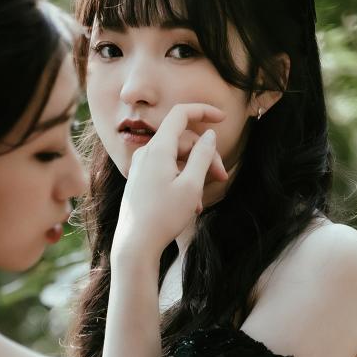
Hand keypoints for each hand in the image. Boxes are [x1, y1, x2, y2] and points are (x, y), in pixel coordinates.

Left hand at [111, 103, 228, 267]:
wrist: (134, 245)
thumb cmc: (163, 217)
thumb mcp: (191, 185)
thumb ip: (203, 156)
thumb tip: (209, 135)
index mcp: (158, 149)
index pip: (181, 114)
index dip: (203, 111)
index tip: (222, 118)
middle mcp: (145, 154)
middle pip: (182, 141)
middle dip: (205, 155)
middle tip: (222, 177)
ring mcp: (140, 168)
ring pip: (175, 159)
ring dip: (194, 174)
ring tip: (201, 201)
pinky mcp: (139, 181)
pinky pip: (164, 172)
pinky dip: (180, 182)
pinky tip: (189, 205)